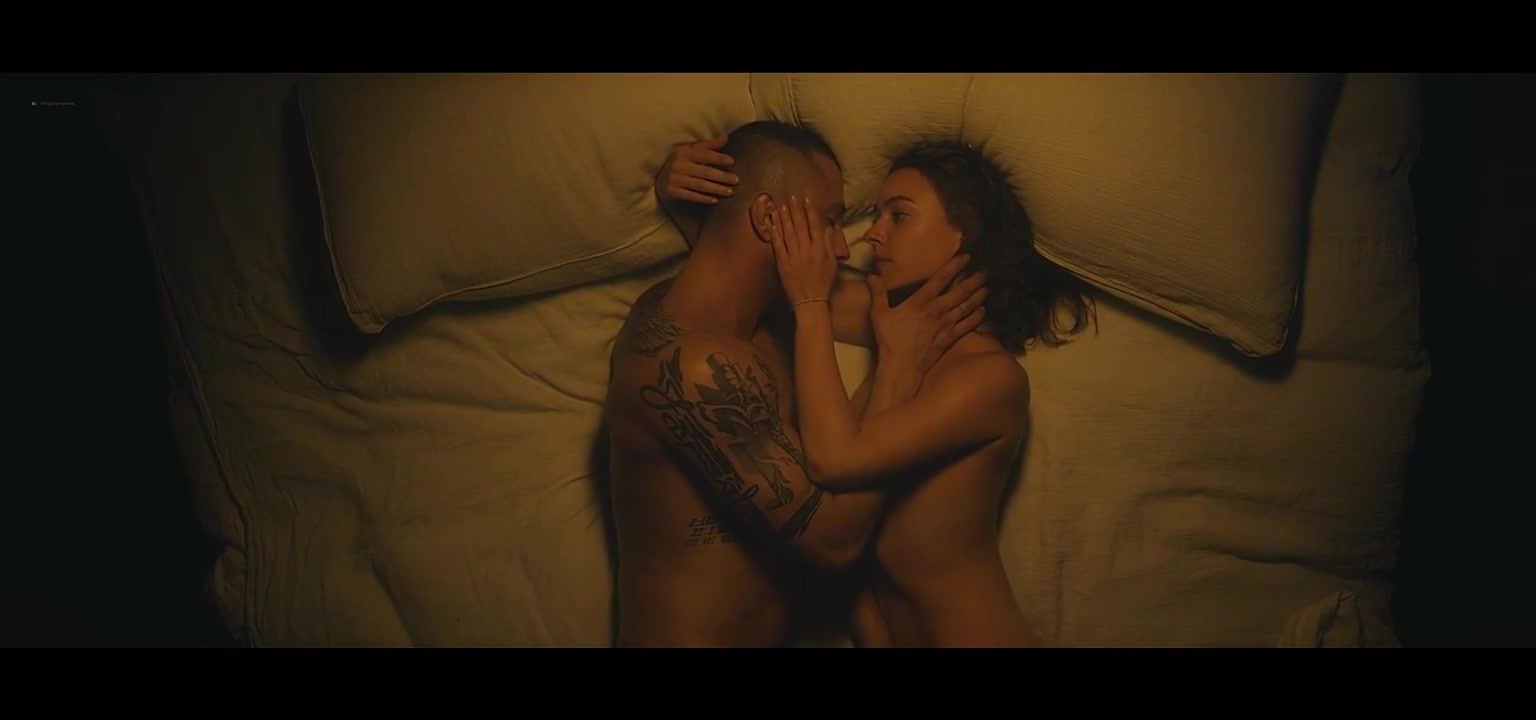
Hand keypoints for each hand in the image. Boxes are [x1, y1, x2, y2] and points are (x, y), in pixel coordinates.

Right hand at [656, 134, 738, 205]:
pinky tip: (715, 200)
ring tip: (730, 192)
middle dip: (722, 176)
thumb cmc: (679, 164)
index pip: (704, 154)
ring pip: (700, 185)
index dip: (718, 157)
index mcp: (683, 153)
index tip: (732, 162)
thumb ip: (708, 145)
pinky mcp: (671, 192)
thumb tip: (726, 136)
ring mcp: (674, 179)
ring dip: (717, 189)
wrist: (658, 180)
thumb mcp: (690, 152)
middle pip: (705, 172)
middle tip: (736, 181)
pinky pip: (691, 196)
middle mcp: (678, 165)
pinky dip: (704, 198)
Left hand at [767, 196, 839, 307]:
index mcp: (821, 250)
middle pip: (800, 226)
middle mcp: (807, 251)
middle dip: (795, 210)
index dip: (811, 211)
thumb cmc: (824, 282)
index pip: (815, 226)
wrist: (810, 301)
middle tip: (791, 196)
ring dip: (784, 218)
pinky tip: (772, 223)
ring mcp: (794, 257)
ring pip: (788, 233)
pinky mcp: (783, 264)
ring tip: (781, 205)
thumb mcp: (832, 263)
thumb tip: (827, 227)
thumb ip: (829, 244)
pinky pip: (778, 246)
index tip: (807, 198)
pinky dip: (775, 233)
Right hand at [868, 255, 988, 374]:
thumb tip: (871, 275)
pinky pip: (966, 326)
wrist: (901, 366)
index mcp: (920, 301)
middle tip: (985, 271)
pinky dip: (976, 318)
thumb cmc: (889, 340)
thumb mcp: (879, 314)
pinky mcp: (949, 339)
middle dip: (973, 280)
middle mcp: (936, 310)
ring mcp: (945, 325)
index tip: (966, 257)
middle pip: (960, 292)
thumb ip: (878, 293)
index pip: (940, 279)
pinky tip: (983, 311)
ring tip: (987, 287)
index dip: (955, 266)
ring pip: (966, 307)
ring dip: (978, 296)